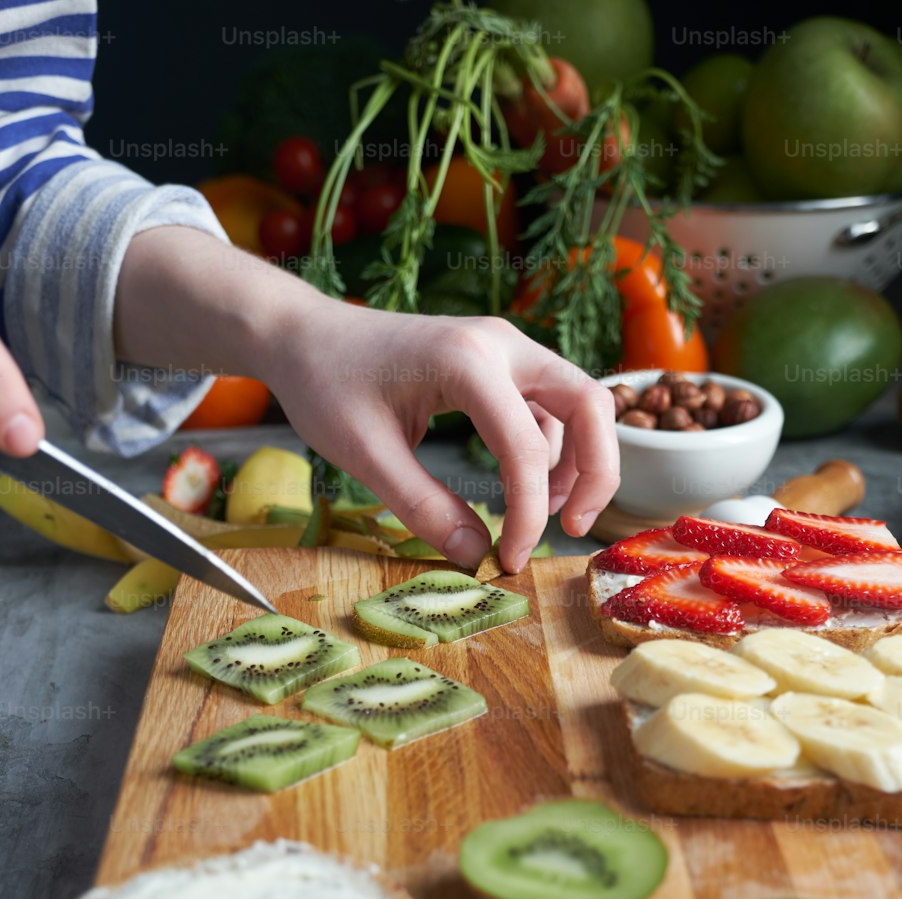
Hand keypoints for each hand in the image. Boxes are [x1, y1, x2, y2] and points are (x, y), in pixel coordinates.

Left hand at [269, 299, 619, 570]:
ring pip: (579, 402)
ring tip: (544, 515)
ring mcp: (505, 349)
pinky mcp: (499, 363)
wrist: (304, 335)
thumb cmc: (326, 385)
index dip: (529, 515)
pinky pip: (550, 405)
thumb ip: (424, 509)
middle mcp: (500, 345)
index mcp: (467, 362)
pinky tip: (524, 486)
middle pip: (591, 405)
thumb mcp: (366, 457)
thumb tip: (478, 557)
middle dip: (597, 473)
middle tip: (573, 529)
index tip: (512, 560)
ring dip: (579, 461)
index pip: (526, 449)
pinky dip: (553, 448)